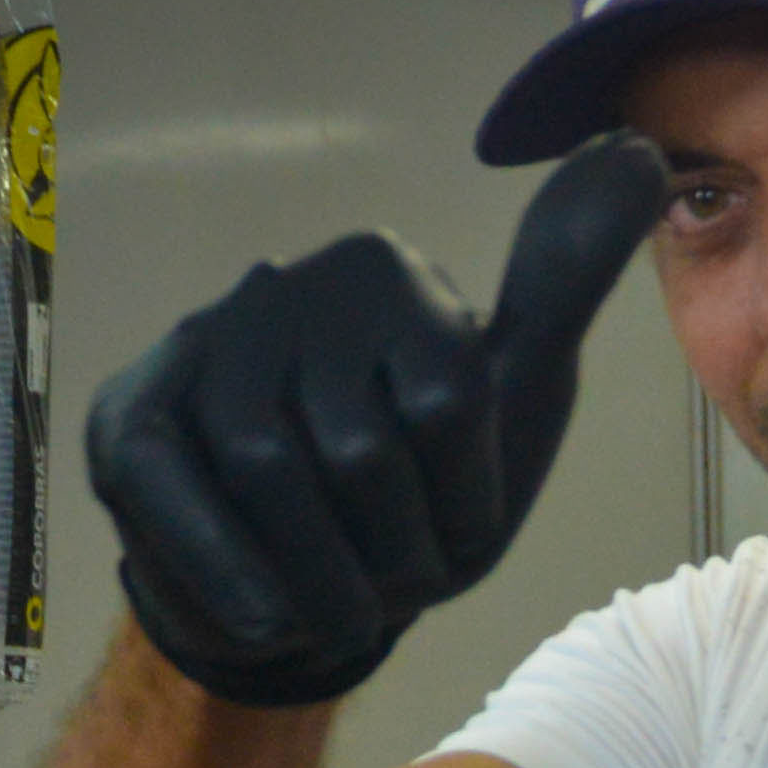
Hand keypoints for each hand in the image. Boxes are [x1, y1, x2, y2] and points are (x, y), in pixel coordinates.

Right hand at [86, 135, 669, 709]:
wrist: (300, 588)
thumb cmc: (417, 490)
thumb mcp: (510, 397)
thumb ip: (562, 285)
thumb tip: (637, 151)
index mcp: (383, 272)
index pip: (453, 406)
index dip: (465, 506)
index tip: (455, 532)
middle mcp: (283, 287)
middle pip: (362, 452)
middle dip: (393, 554)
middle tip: (392, 583)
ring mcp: (199, 350)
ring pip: (271, 474)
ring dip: (321, 579)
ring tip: (339, 609)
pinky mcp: (130, 419)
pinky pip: (178, 502)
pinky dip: (232, 577)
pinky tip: (269, 617)